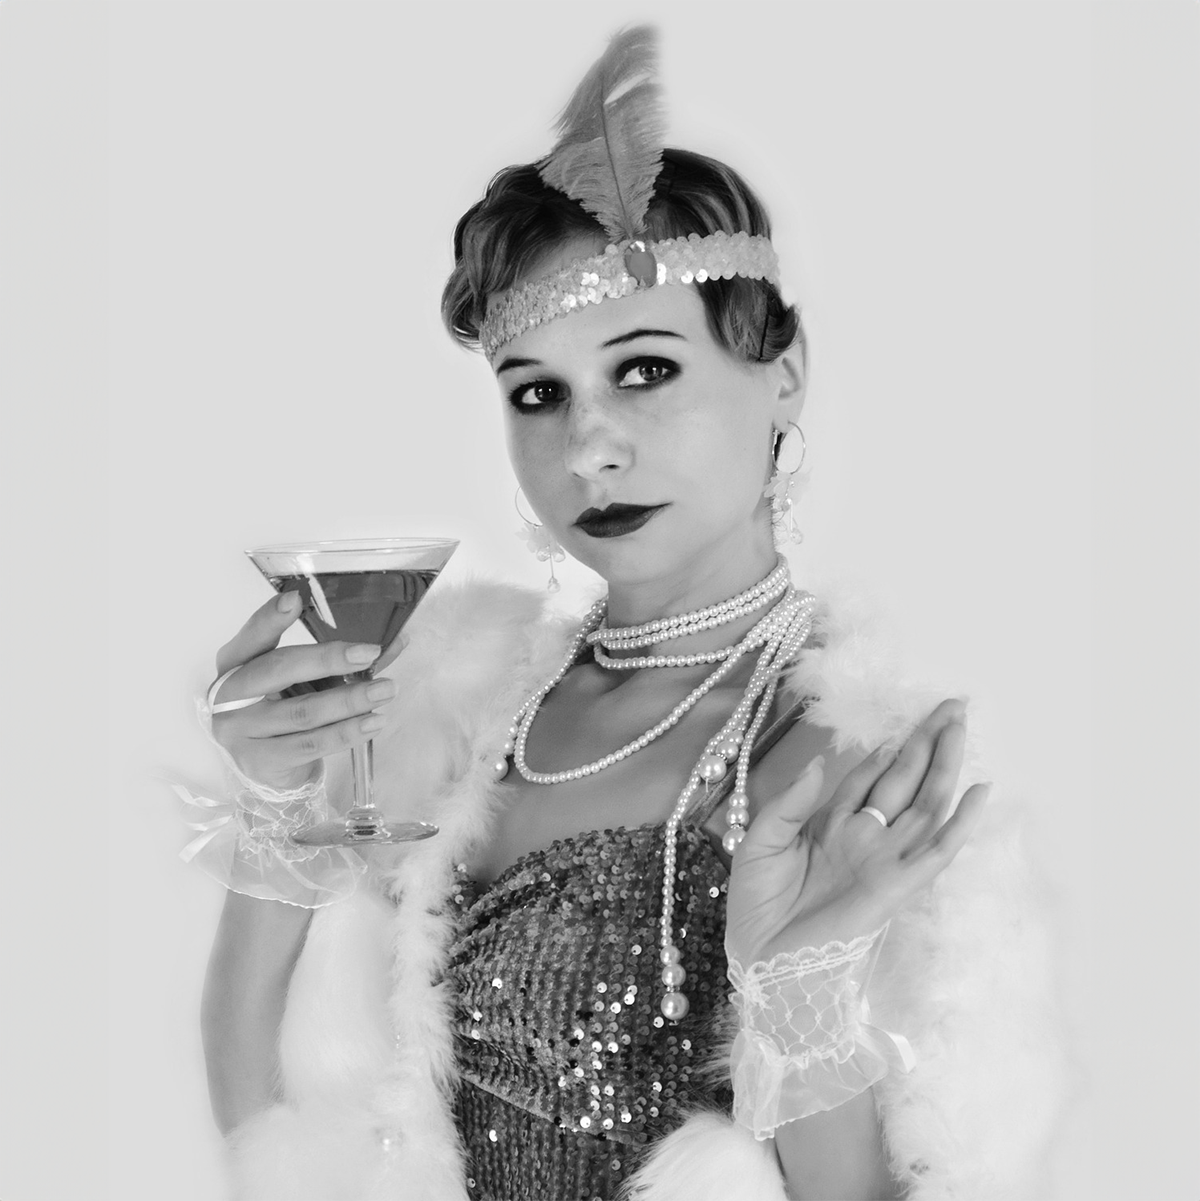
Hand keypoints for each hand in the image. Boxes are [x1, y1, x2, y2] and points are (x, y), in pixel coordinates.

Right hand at [208, 591, 399, 790]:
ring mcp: (240, 730)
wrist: (268, 764)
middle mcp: (229, 694)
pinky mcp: (261, 761)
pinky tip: (373, 722)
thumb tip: (395, 641)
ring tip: (386, 690)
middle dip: (328, 659)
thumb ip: (341, 659)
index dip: (270, 617)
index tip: (295, 599)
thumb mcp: (305, 677)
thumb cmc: (286, 706)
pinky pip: (311, 745)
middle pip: (279, 670)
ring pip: (303, 712)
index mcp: (235, 662)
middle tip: (370, 653)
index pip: (252, 636)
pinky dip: (346, 732)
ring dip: (350, 700)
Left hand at [725, 698, 989, 965]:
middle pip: (905, 781)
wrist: (760, 961)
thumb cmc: (757, 906)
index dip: (888, 749)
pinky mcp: (895, 886)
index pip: (868, 778)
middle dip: (927, 742)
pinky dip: (960, 823)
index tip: (906, 722)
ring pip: (925, 803)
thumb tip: (823, 761)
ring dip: (945, 764)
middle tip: (952, 703)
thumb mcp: (761, 840)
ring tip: (962, 724)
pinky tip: (978, 791)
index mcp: (832, 827)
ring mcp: (883, 860)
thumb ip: (792, 802)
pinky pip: (935, 851)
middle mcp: (864, 839)